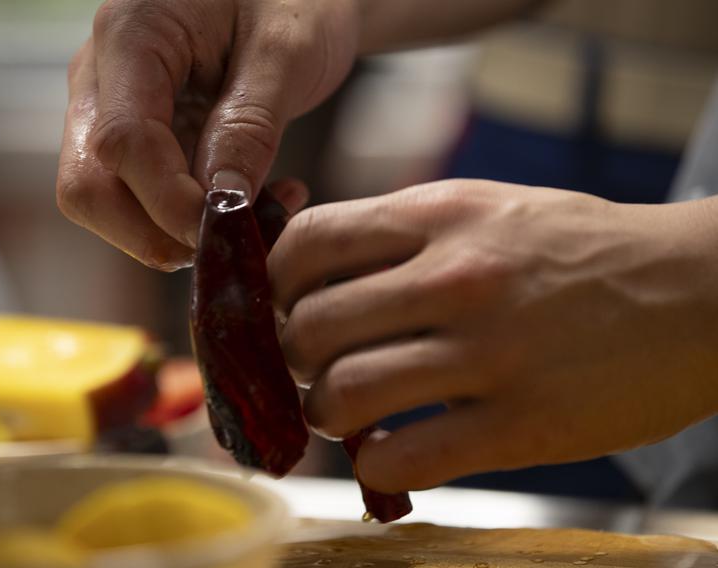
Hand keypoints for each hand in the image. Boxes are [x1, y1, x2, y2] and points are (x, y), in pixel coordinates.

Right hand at [56, 0, 357, 269]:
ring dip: (179, 231)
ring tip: (264, 211)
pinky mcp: (136, 137)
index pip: (121, 142)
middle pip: (89, 186)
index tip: (227, 226)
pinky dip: (191, 219)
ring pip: (109, 204)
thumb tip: (221, 205)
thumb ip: (250, 126)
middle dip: (156, 231)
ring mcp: (111, 110)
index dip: (168, 201)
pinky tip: (254, 201)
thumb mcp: (287, 51)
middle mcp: (101, 76)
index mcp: (130, 34)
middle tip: (236, 237)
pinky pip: (142, 199)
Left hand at [268, 179, 717, 492]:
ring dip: (326, 417)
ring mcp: (490, 352)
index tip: (281, 312)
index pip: (305, 243)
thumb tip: (308, 276)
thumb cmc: (578, 249)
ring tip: (347, 419)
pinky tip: (389, 457)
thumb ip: (399, 235)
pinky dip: (376, 468)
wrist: (699, 290)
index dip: (271, 285)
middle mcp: (457, 277)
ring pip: (344, 395)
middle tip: (314, 374)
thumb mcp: (484, 208)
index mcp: (441, 215)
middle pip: (308, 328)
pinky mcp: (523, 425)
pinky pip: (403, 459)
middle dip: (292, 362)